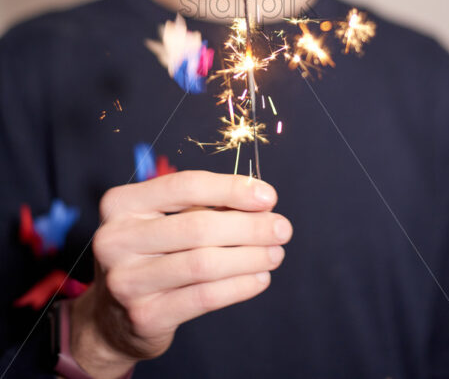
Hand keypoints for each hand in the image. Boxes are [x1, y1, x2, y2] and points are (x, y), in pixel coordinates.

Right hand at [70, 171, 291, 375]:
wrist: (111, 318)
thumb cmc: (148, 256)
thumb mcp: (161, 221)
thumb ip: (201, 207)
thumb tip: (259, 200)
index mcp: (121, 204)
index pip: (184, 186)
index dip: (231, 188)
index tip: (268, 196)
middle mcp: (116, 239)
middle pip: (197, 225)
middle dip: (249, 226)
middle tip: (282, 228)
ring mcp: (126, 280)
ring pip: (203, 263)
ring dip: (249, 257)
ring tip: (275, 253)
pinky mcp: (144, 315)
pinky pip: (203, 297)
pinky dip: (239, 286)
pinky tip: (259, 278)